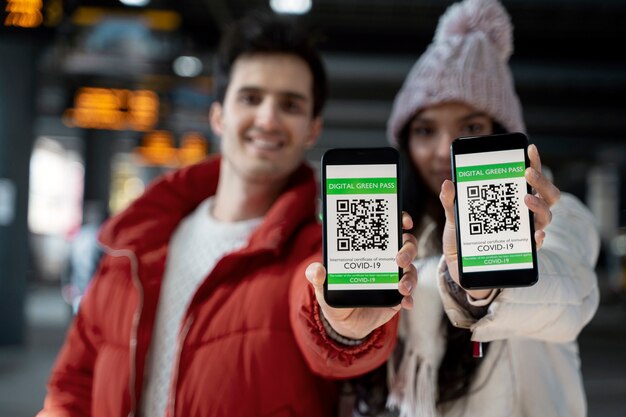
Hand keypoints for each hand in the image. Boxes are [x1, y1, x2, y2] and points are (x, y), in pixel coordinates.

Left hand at [306, 212, 417, 339]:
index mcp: (368, 250)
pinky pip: (409, 294)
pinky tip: (405, 302)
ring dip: (409, 276)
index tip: (403, 221)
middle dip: (408, 249)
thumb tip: (317, 270)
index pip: (387, 229)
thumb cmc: (335, 298)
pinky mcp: (397, 297)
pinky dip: (409, 297)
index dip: (399, 220)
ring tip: (401, 287)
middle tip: (399, 259)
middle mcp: (384, 260)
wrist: (345, 324)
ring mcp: (393, 278)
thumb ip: (317, 278)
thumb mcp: (323, 288)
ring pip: (410, 269)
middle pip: (406, 245)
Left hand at [439, 144, 560, 298]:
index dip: (534, 163)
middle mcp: (524, 216)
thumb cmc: (463, 238)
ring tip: (526, 199)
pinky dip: (538, 238)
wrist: (461, 268)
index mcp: (511, 202)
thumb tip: (448, 183)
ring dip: (539, 207)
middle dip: (541, 182)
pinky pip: (536, 246)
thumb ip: (451, 201)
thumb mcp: (454, 217)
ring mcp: (525, 234)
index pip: (529, 180)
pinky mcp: (522, 254)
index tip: (530, 149)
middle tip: (527, 173)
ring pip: (545, 218)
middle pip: (547, 196)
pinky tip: (536, 234)